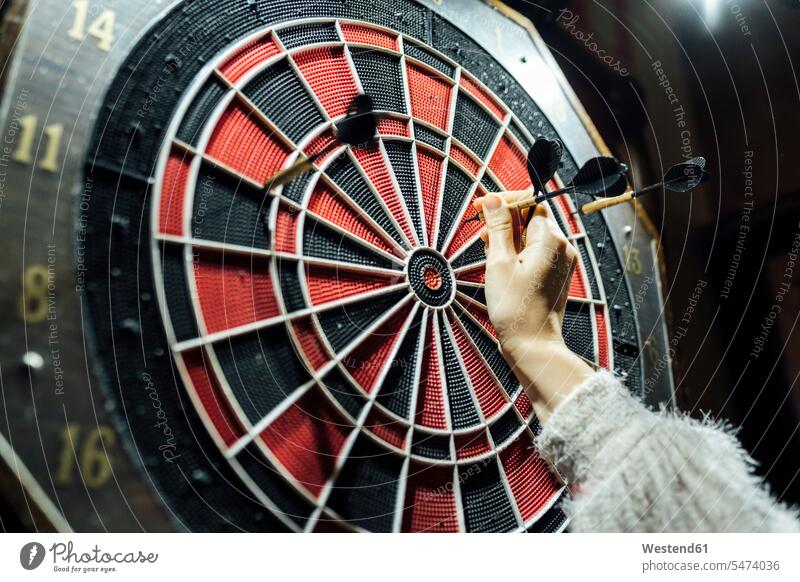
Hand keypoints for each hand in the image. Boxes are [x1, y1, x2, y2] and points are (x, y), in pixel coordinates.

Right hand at [475, 193, 592, 420]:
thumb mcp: (499, 263)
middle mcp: (561, 248)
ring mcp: (560, 263)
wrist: (532, 345)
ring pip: (531, 237)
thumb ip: (498, 227)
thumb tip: (493, 199)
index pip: (528, 202)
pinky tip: (500, 263)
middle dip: (504, 221)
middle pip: (530, 219)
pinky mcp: (555, 276)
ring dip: (508, 238)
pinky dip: (517, 253)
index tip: (481, 206)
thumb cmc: (516, 310)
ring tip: (488, 251)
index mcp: (550, 239)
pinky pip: (535, 254)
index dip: (503, 202)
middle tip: (481, 232)